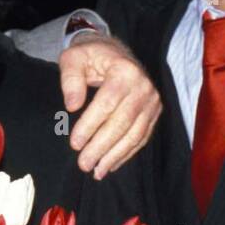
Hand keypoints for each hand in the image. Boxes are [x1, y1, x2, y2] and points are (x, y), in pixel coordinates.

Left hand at [58, 34, 161, 178]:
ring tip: (96, 171)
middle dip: (101, 147)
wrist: (114, 52)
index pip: (107, 103)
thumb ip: (70, 78)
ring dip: (114, 156)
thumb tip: (72, 106)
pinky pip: (141, 137)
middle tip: (83, 164)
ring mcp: (152, 102)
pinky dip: (126, 154)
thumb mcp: (73, 58)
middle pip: (122, 123)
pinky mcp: (154, 113)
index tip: (74, 143)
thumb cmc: (90, 56)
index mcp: (125, 71)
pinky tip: (110, 165)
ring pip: (134, 134)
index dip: (90, 125)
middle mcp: (144, 87)